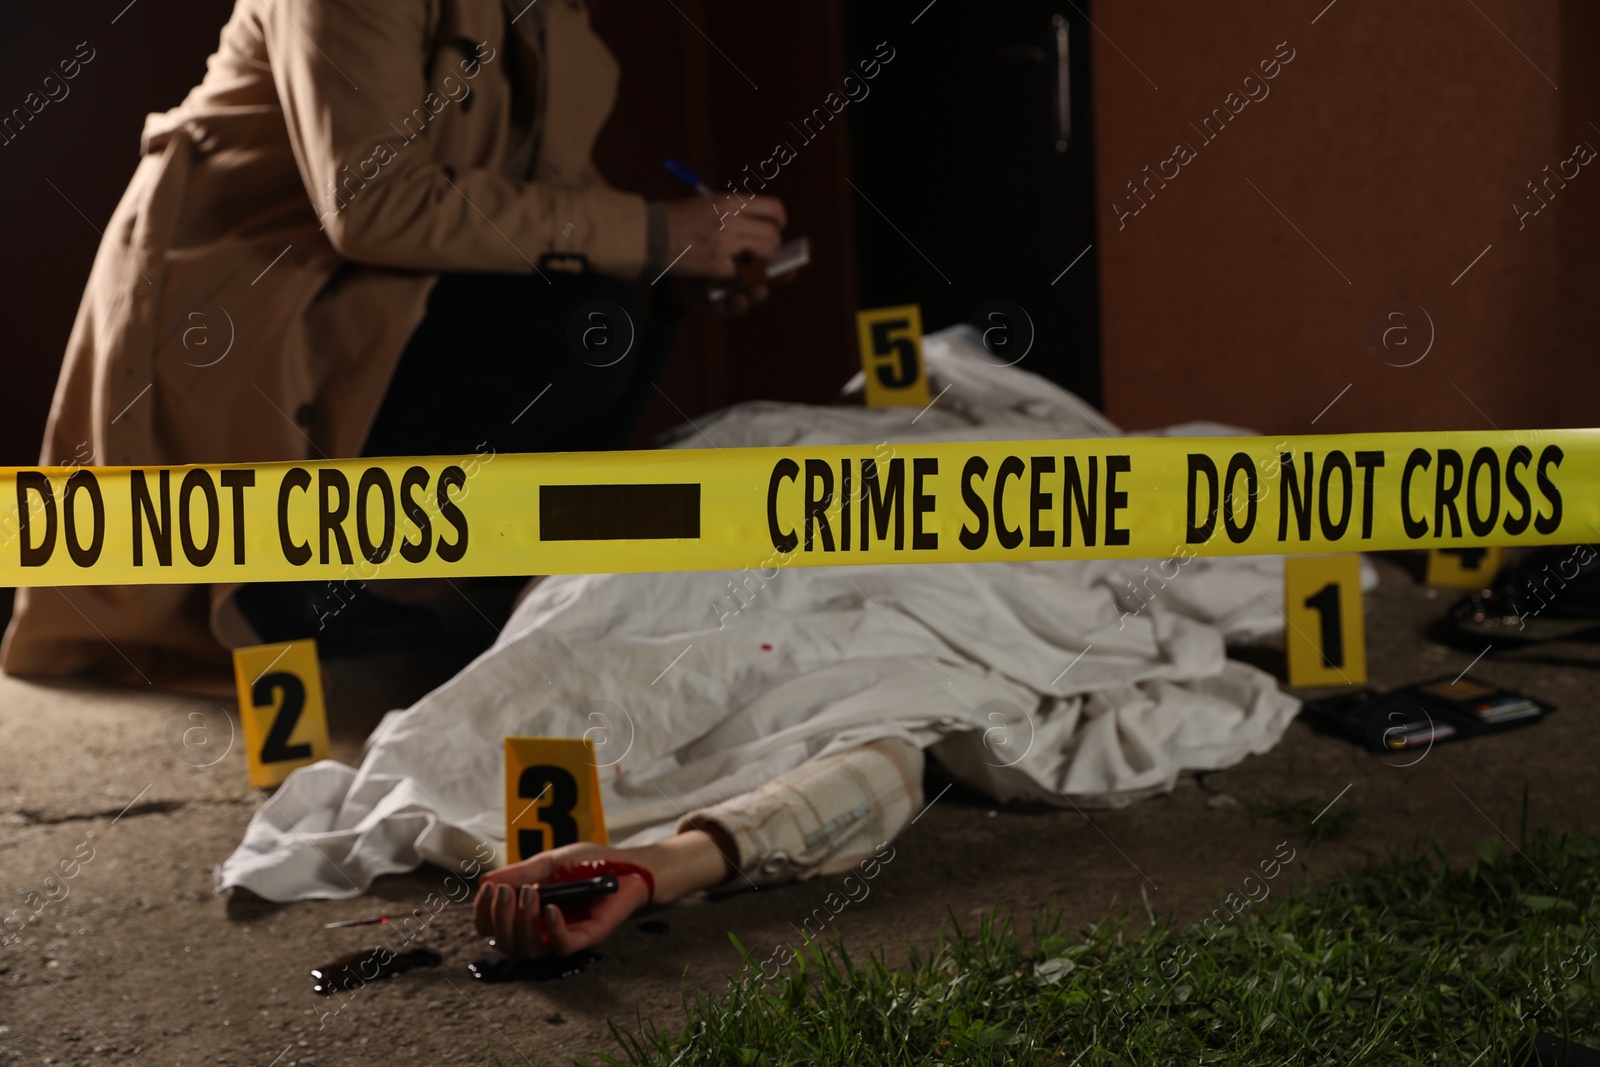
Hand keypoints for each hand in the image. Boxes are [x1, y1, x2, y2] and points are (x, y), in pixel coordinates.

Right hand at [472, 830, 733, 957]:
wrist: (630, 864)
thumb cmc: (591, 863)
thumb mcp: (550, 861)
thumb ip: (520, 872)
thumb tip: (484, 882)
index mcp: (528, 912)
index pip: (493, 926)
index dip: (484, 913)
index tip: (486, 891)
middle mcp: (540, 929)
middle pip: (505, 942)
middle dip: (500, 918)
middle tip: (506, 893)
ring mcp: (562, 935)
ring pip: (528, 948)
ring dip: (522, 922)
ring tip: (529, 894)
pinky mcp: (586, 937)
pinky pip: (562, 946)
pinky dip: (552, 931)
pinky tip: (550, 910)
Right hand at [662, 194, 785, 290]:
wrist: (651, 234)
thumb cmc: (678, 219)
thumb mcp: (708, 203)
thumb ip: (734, 212)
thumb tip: (761, 224)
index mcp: (731, 201)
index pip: (773, 209)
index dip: (780, 221)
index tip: (777, 228)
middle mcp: (731, 220)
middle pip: (772, 235)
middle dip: (773, 247)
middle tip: (765, 252)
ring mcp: (725, 243)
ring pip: (764, 255)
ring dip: (763, 262)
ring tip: (752, 263)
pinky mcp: (717, 265)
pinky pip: (744, 273)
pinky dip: (742, 275)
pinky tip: (733, 274)